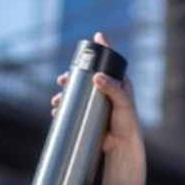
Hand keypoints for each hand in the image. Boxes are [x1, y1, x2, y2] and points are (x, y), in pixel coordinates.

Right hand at [51, 30, 145, 184]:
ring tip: (56, 100)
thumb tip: (96, 76)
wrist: (122, 147)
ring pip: (77, 92)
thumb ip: (113, 89)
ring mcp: (97, 102)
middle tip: (62, 80)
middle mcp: (107, 89)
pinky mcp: (90, 114)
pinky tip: (57, 110)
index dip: (102, 48)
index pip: (110, 61)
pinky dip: (65, 107)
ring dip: (64, 93)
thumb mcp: (123, 105)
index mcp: (118, 82)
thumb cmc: (127, 125)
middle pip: (86, 76)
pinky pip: (75, 107)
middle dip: (72, 76)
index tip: (95, 38)